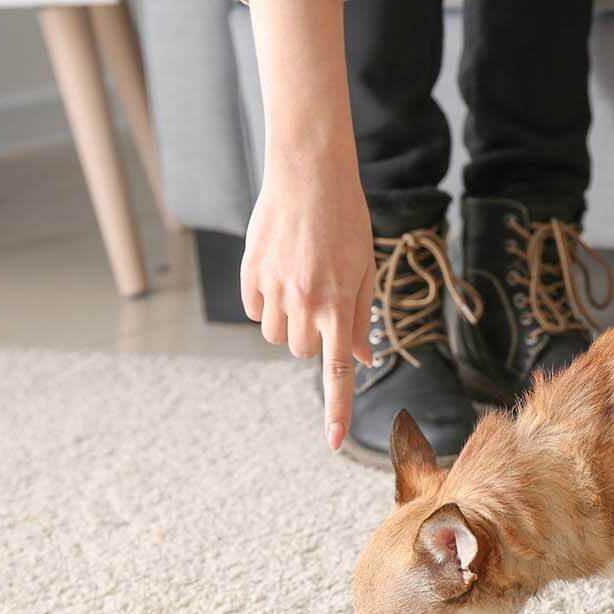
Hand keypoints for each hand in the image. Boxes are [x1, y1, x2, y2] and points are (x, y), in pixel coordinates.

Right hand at [240, 147, 374, 449]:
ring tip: (300, 282)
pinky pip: (253, 310)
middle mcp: (304, 302)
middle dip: (311, 337)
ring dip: (287, 322)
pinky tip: (278, 272)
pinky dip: (264, 303)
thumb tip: (364, 357)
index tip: (333, 441)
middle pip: (301, 352)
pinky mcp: (249, 272)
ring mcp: (273, 288)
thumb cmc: (347, 219)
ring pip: (274, 335)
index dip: (337, 408)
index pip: (338, 371)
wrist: (309, 171)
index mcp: (338, 304)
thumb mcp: (364, 268)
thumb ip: (360, 316)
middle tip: (321, 300)